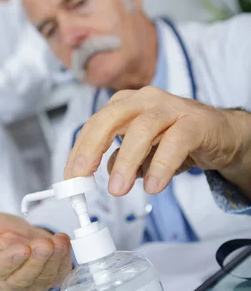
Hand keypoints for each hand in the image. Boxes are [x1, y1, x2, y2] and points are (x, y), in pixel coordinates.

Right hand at [0, 213, 71, 290]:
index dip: (11, 259)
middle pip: (23, 278)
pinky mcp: (50, 281)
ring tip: (57, 241)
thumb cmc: (4, 232)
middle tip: (44, 244)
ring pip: (43, 277)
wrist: (26, 235)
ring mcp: (31, 285)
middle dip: (36, 260)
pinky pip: (58, 274)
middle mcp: (9, 282)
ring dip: (53, 259)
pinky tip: (63, 243)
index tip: (22, 248)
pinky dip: (64, 259)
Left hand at [64, 86, 250, 198]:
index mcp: (126, 105)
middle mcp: (145, 100)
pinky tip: (153, 185)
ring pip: (142, 129)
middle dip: (92, 147)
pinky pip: (175, 142)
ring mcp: (171, 107)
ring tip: (117, 190)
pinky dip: (161, 165)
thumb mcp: (142, 153)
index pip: (95, 125)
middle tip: (81, 176)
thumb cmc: (176, 139)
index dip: (79, 151)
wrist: (220, 134)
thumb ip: (121, 160)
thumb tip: (103, 173)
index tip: (70, 178)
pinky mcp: (195, 121)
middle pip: (110, 118)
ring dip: (126, 161)